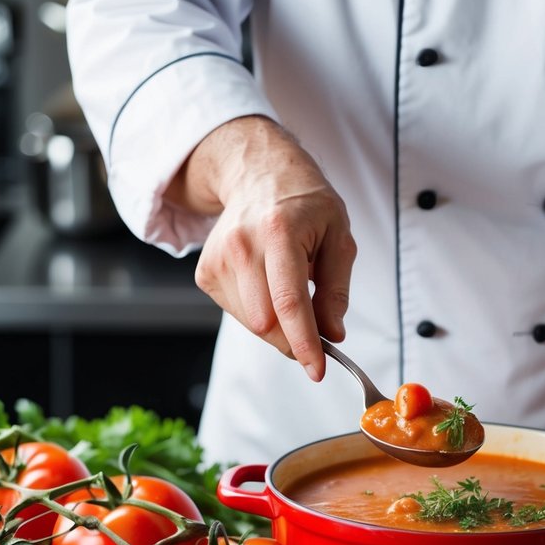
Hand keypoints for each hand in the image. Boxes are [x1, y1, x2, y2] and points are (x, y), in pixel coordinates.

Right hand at [167, 115, 356, 379]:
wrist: (258, 175)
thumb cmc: (304, 205)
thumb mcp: (339, 236)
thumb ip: (337, 289)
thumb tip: (333, 333)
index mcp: (280, 231)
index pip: (289, 302)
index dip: (304, 342)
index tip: (317, 369)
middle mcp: (242, 245)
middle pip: (267, 321)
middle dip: (295, 338)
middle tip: (317, 332)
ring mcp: (219, 259)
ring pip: (252, 323)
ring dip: (278, 325)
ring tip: (290, 289)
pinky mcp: (205, 273)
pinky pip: (238, 314)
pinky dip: (260, 314)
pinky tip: (268, 285)